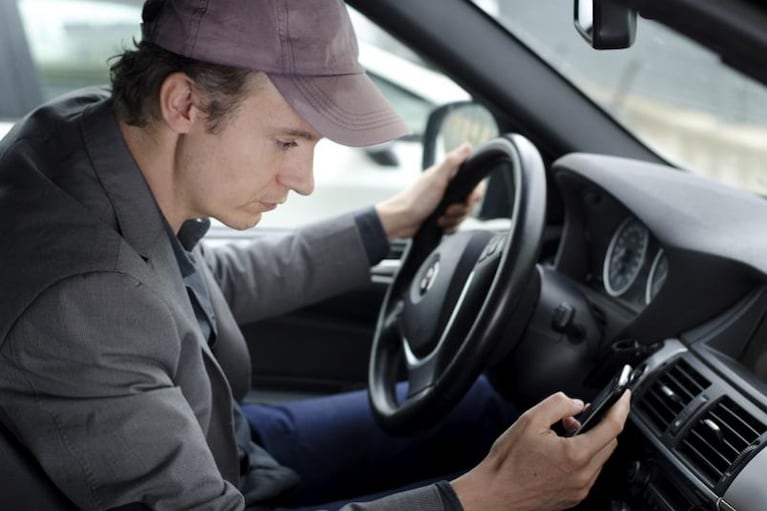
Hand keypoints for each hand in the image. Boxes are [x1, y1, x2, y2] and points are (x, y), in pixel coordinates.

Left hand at [375, 144, 481, 238]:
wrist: (401, 221)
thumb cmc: (416, 199)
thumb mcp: (436, 178)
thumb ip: (452, 162)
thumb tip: (467, 146)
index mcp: (449, 178)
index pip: (474, 184)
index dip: (475, 194)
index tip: (469, 199)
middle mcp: (449, 190)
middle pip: (470, 203)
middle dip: (461, 210)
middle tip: (448, 210)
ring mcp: (445, 205)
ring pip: (463, 215)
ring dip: (453, 220)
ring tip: (440, 219)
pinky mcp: (442, 218)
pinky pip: (455, 225)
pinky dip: (449, 227)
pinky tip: (440, 225)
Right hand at [451, 390, 630, 510]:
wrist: (495, 494)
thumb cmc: (508, 463)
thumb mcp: (529, 420)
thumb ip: (557, 405)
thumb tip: (575, 403)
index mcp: (575, 454)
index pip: (612, 427)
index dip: (621, 408)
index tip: (624, 397)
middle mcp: (583, 475)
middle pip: (609, 442)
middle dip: (600, 424)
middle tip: (575, 415)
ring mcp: (580, 489)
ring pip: (599, 458)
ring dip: (590, 441)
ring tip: (563, 433)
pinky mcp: (574, 497)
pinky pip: (588, 472)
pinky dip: (582, 458)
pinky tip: (560, 452)